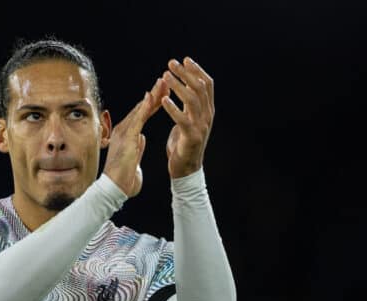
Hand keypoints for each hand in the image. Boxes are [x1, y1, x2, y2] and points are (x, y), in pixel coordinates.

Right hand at [103, 78, 168, 196]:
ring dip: (153, 95)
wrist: (114, 188)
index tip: (163, 92)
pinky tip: (154, 95)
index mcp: (126, 135)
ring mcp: (124, 132)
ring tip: (163, 82)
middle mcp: (123, 130)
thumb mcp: (134, 159)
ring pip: (141, 109)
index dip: (153, 103)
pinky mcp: (127, 136)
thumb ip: (138, 148)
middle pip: (142, 107)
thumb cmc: (123, 179)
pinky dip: (146, 106)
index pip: (142, 114)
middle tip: (166, 79)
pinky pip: (139, 118)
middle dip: (155, 93)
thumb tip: (142, 140)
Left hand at [161, 57, 214, 177]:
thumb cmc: (183, 144)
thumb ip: (188, 106)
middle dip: (186, 73)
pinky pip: (182, 119)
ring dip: (178, 86)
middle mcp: (207, 116)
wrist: (186, 169)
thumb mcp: (188, 120)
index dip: (197, 70)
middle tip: (171, 63)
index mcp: (207, 111)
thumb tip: (184, 87)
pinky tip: (163, 100)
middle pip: (200, 88)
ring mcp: (201, 126)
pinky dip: (173, 108)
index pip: (207, 84)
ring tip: (165, 76)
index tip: (185, 59)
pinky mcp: (191, 137)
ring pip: (192, 100)